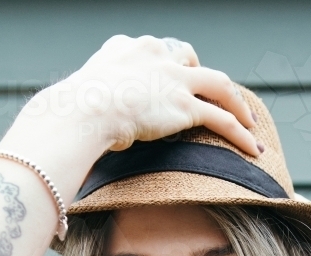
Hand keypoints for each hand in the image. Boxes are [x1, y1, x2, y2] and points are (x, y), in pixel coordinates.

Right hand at [0, 35, 258, 203]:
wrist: (79, 112)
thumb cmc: (65, 119)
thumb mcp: (72, 110)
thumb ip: (78, 121)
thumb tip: (59, 151)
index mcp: (124, 49)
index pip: (156, 49)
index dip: (169, 65)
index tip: (174, 79)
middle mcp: (152, 54)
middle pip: (189, 59)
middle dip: (202, 78)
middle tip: (216, 98)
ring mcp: (171, 77)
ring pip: (216, 85)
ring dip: (236, 104)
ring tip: (250, 122)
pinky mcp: (184, 103)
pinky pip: (221, 116)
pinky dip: (239, 131)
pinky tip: (252, 146)